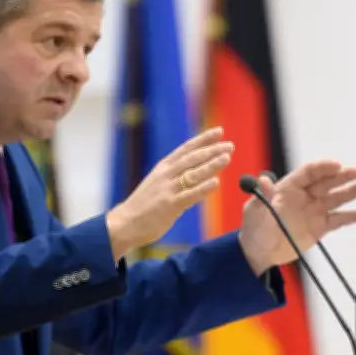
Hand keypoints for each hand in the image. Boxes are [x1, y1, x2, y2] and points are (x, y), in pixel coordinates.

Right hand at [106, 127, 232, 258]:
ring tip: (227, 158)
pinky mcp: (169, 205)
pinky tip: (216, 183)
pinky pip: (189, 195)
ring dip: (211, 165)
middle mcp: (165, 175)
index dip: (203, 139)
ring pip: (193, 174)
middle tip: (230, 145)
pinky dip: (203, 188)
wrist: (125, 222)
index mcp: (163, 167)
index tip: (219, 131)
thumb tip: (197, 169)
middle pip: (192, 159)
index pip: (186, 149)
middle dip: (212, 150)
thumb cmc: (144, 205)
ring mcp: (167, 189)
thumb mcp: (157, 183)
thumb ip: (174, 175)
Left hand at [238, 160, 355, 274]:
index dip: (323, 168)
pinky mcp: (320, 227)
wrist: (260, 252)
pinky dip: (348, 217)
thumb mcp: (255, 211)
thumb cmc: (254, 228)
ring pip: (335, 198)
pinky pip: (337, 220)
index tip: (337, 165)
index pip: (308, 173)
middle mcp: (304, 196)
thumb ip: (262, 196)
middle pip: (326, 182)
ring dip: (351, 192)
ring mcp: (313, 211)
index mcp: (288, 187)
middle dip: (341, 176)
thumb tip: (263, 179)